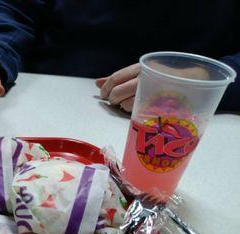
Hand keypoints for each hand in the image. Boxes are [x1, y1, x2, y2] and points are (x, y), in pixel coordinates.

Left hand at [96, 62, 210, 112]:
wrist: (192, 81)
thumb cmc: (161, 78)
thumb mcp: (139, 73)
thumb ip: (118, 79)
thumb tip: (97, 83)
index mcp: (140, 68)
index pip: (117, 77)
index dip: (106, 88)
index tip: (104, 95)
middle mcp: (146, 77)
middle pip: (119, 91)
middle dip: (113, 98)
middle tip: (114, 101)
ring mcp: (153, 90)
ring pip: (127, 102)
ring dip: (123, 105)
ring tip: (127, 104)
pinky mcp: (159, 102)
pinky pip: (139, 109)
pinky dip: (134, 110)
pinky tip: (138, 107)